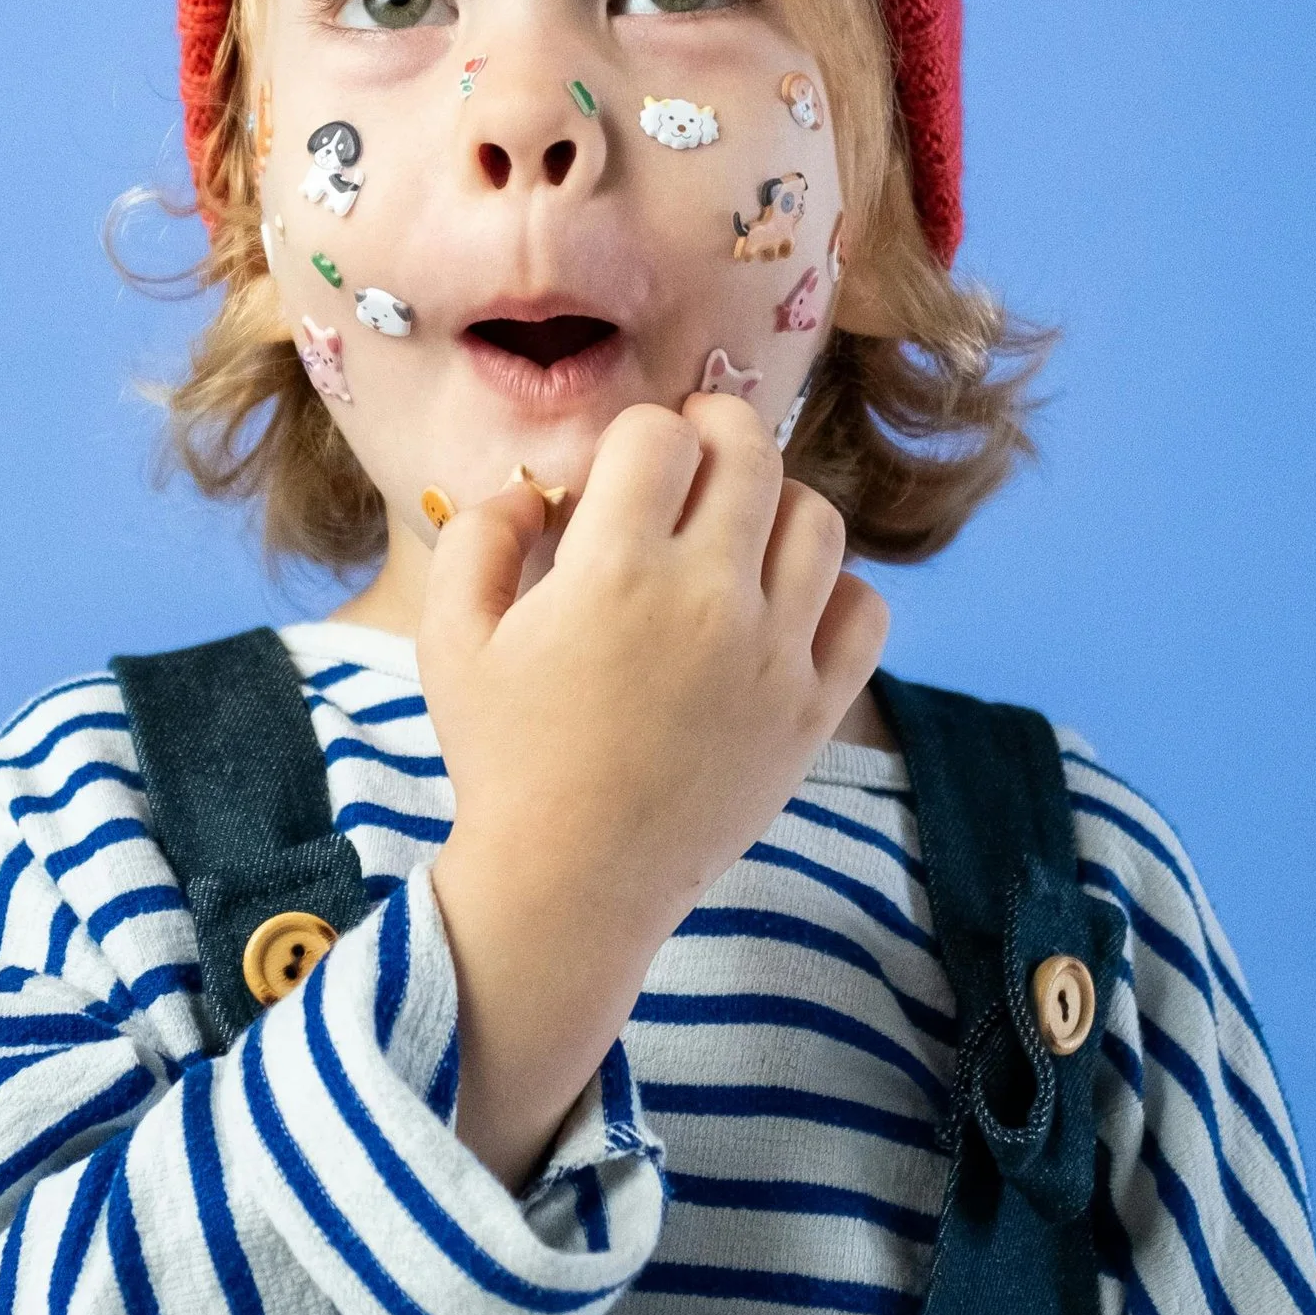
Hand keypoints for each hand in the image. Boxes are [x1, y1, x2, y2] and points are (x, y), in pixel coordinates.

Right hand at [418, 393, 888, 1184]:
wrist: (571, 884)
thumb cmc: (504, 758)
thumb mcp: (450, 638)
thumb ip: (480, 536)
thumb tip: (535, 488)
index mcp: (614, 572)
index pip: (659, 436)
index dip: (637, 435)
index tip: (621, 469)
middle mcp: (708, 601)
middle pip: (751, 453)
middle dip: (716, 431)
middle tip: (692, 453)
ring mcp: (774, 656)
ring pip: (819, 522)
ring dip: (778, 502)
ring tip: (740, 525)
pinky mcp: (814, 710)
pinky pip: (865, 612)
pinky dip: (837, 589)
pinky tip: (787, 601)